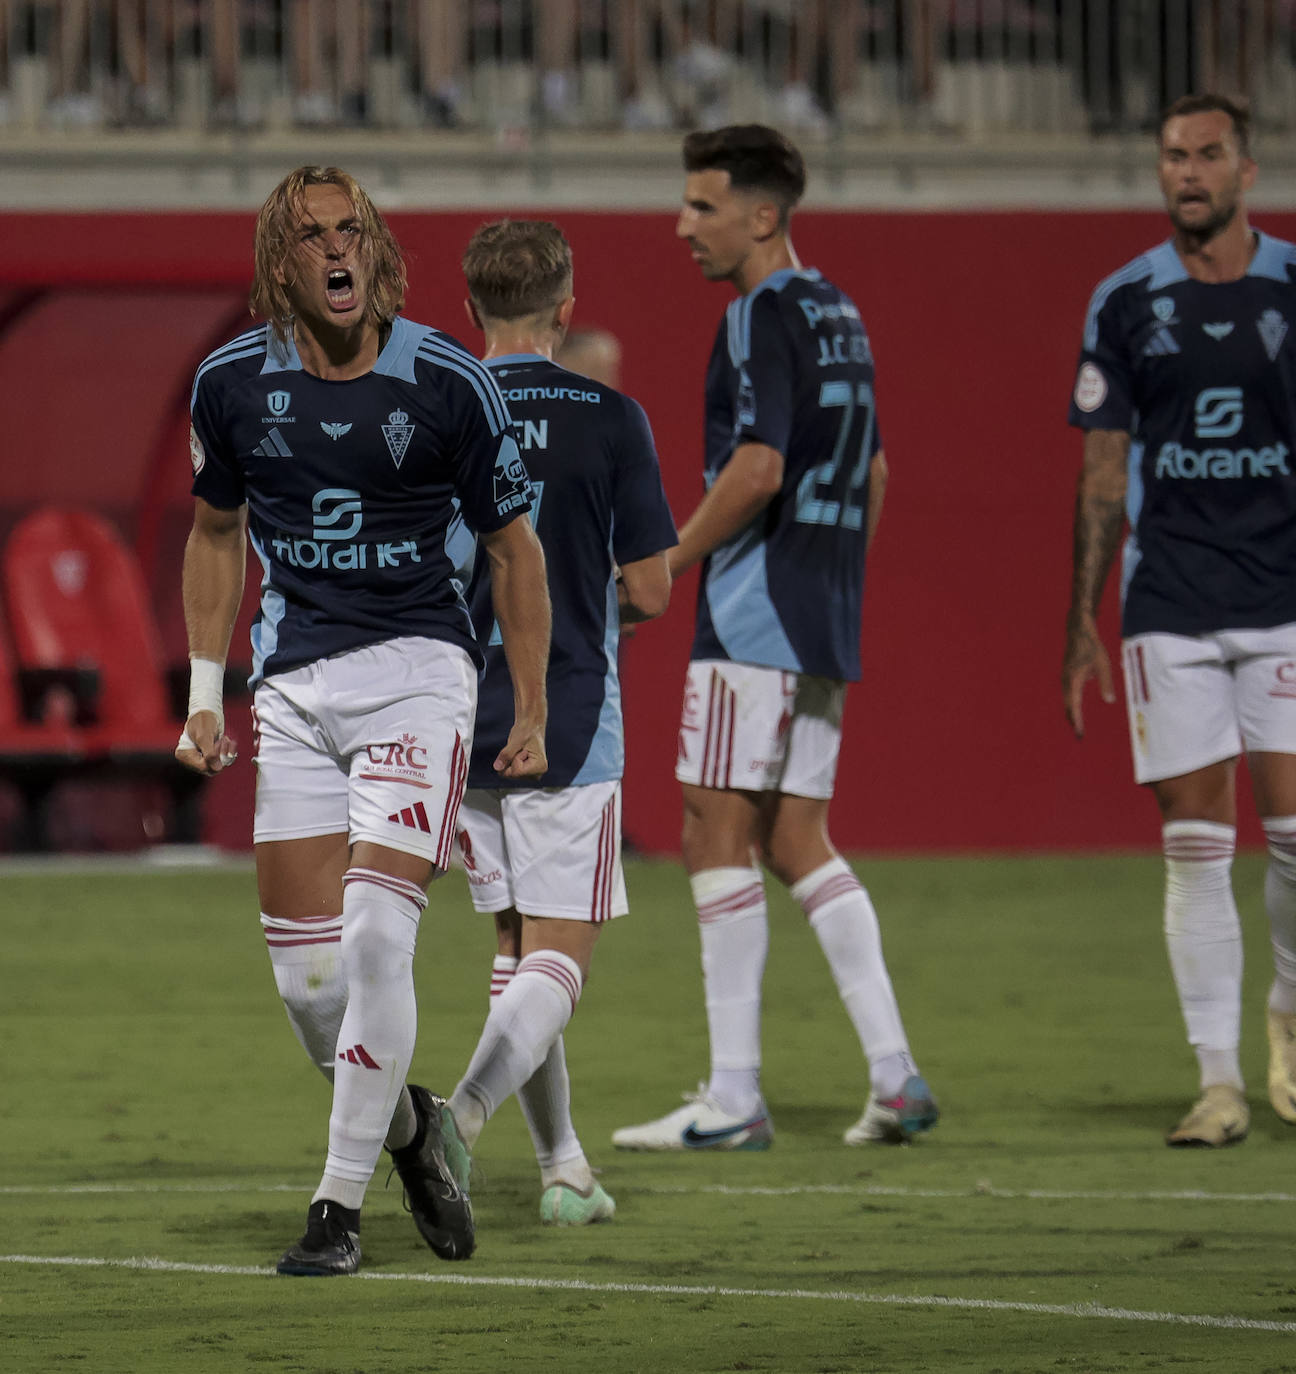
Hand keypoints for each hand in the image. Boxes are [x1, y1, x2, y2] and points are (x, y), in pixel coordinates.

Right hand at [176, 709, 238, 774]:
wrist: (208, 712)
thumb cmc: (203, 720)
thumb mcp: (205, 736)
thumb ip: (210, 753)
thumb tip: (217, 768)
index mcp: (184, 754)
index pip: (202, 766)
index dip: (214, 758)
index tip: (219, 743)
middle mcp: (191, 760)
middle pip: (211, 768)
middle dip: (221, 756)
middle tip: (224, 741)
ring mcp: (201, 759)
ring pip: (218, 766)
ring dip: (225, 753)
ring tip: (225, 739)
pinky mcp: (210, 757)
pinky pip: (222, 761)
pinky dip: (227, 752)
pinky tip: (227, 741)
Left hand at [494, 718, 546, 779]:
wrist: (530, 726)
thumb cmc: (526, 730)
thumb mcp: (516, 741)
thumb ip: (506, 755)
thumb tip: (497, 767)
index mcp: (540, 767)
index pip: (516, 772)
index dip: (514, 758)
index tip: (522, 749)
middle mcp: (538, 774)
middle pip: (512, 775)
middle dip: (511, 761)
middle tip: (520, 749)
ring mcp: (531, 775)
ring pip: (509, 774)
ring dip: (510, 761)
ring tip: (520, 751)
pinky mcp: (525, 773)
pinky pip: (508, 772)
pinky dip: (509, 762)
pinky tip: (518, 755)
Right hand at [1062, 615, 1115, 738]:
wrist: (1078, 632)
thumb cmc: (1092, 647)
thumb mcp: (1103, 664)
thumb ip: (1106, 683)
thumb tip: (1109, 701)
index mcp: (1074, 680)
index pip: (1074, 706)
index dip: (1077, 721)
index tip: (1080, 733)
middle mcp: (1066, 681)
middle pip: (1067, 705)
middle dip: (1073, 720)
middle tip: (1079, 734)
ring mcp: (1064, 677)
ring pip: (1066, 700)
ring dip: (1071, 712)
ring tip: (1077, 723)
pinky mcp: (1066, 674)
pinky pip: (1066, 693)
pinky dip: (1070, 703)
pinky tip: (1075, 705)